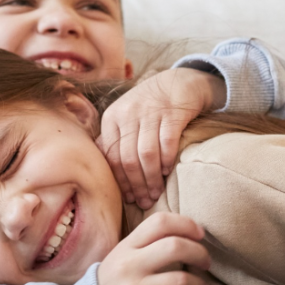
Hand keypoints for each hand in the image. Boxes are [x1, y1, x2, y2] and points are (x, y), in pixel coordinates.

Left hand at [97, 67, 225, 209]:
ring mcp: (151, 111)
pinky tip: (167, 172)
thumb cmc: (150, 107)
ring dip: (151, 178)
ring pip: (146, 154)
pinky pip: (167, 142)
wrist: (178, 82)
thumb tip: (106, 174)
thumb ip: (115, 140)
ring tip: (156, 193)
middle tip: (145, 201)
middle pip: (128, 158)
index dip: (120, 181)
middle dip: (136, 185)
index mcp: (112, 118)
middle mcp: (128, 113)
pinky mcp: (173, 111)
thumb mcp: (126, 118)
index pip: (112, 157)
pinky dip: (166, 160)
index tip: (129, 199)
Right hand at [97, 212, 210, 284]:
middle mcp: (130, 266)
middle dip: (200, 253)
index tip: (200, 234)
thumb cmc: (115, 284)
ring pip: (182, 281)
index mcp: (126, 247)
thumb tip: (188, 233)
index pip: (160, 222)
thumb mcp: (122, 257)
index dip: (186, 224)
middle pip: (175, 247)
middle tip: (206, 263)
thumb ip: (148, 243)